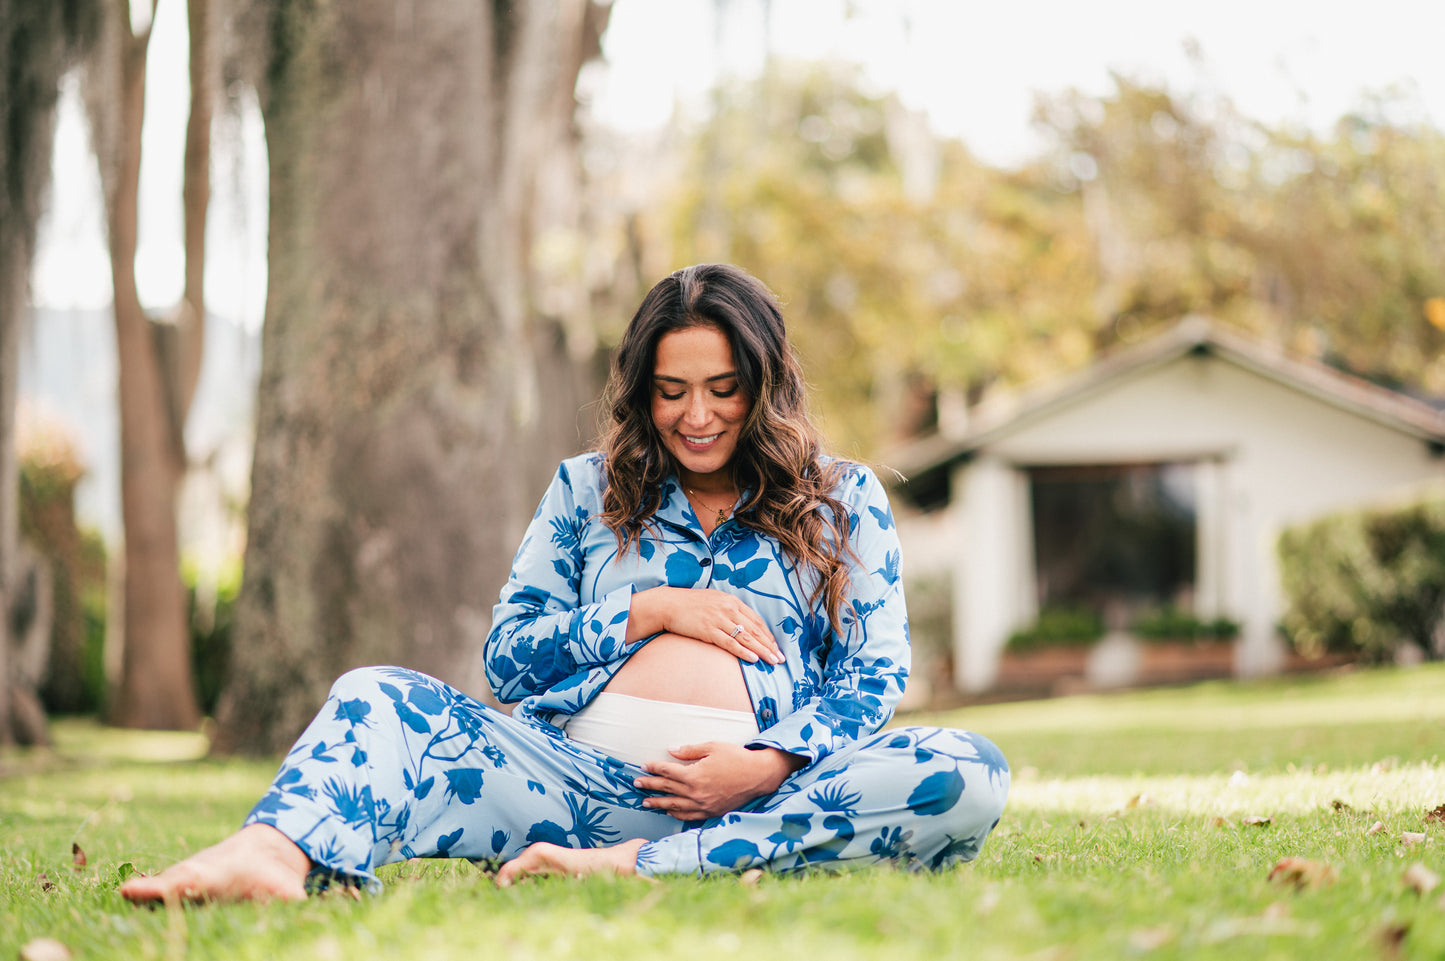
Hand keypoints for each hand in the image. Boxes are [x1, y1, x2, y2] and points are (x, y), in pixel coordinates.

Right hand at [628, 587, 782, 663]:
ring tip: (773, 661)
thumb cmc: (690, 604)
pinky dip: (743, 651)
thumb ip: (729, 609)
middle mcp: (728, 609)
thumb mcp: (714, 600)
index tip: (775, 646)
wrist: (668, 604)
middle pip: (755, 630)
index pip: (756, 620)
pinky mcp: (708, 630)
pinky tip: (753, 659)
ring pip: (746, 638)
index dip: (767, 635)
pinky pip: (730, 643)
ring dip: (762, 651)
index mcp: (731, 601)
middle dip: (769, 646)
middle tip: (781, 658)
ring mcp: (719, 619)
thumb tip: (741, 622)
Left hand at [634, 742, 804, 819]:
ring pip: (674, 805)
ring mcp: (703, 805)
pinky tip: (668, 811)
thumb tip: (671, 750)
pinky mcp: (711, 812)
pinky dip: (676, 813)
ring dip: (658, 803)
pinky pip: (688, 815)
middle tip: (636, 784)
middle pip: (667, 789)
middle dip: (650, 785)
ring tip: (645, 802)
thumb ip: (689, 751)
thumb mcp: (712, 747)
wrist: (758, 776)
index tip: (644, 765)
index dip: (654, 768)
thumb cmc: (736, 758)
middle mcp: (696, 792)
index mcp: (694, 775)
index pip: (667, 771)